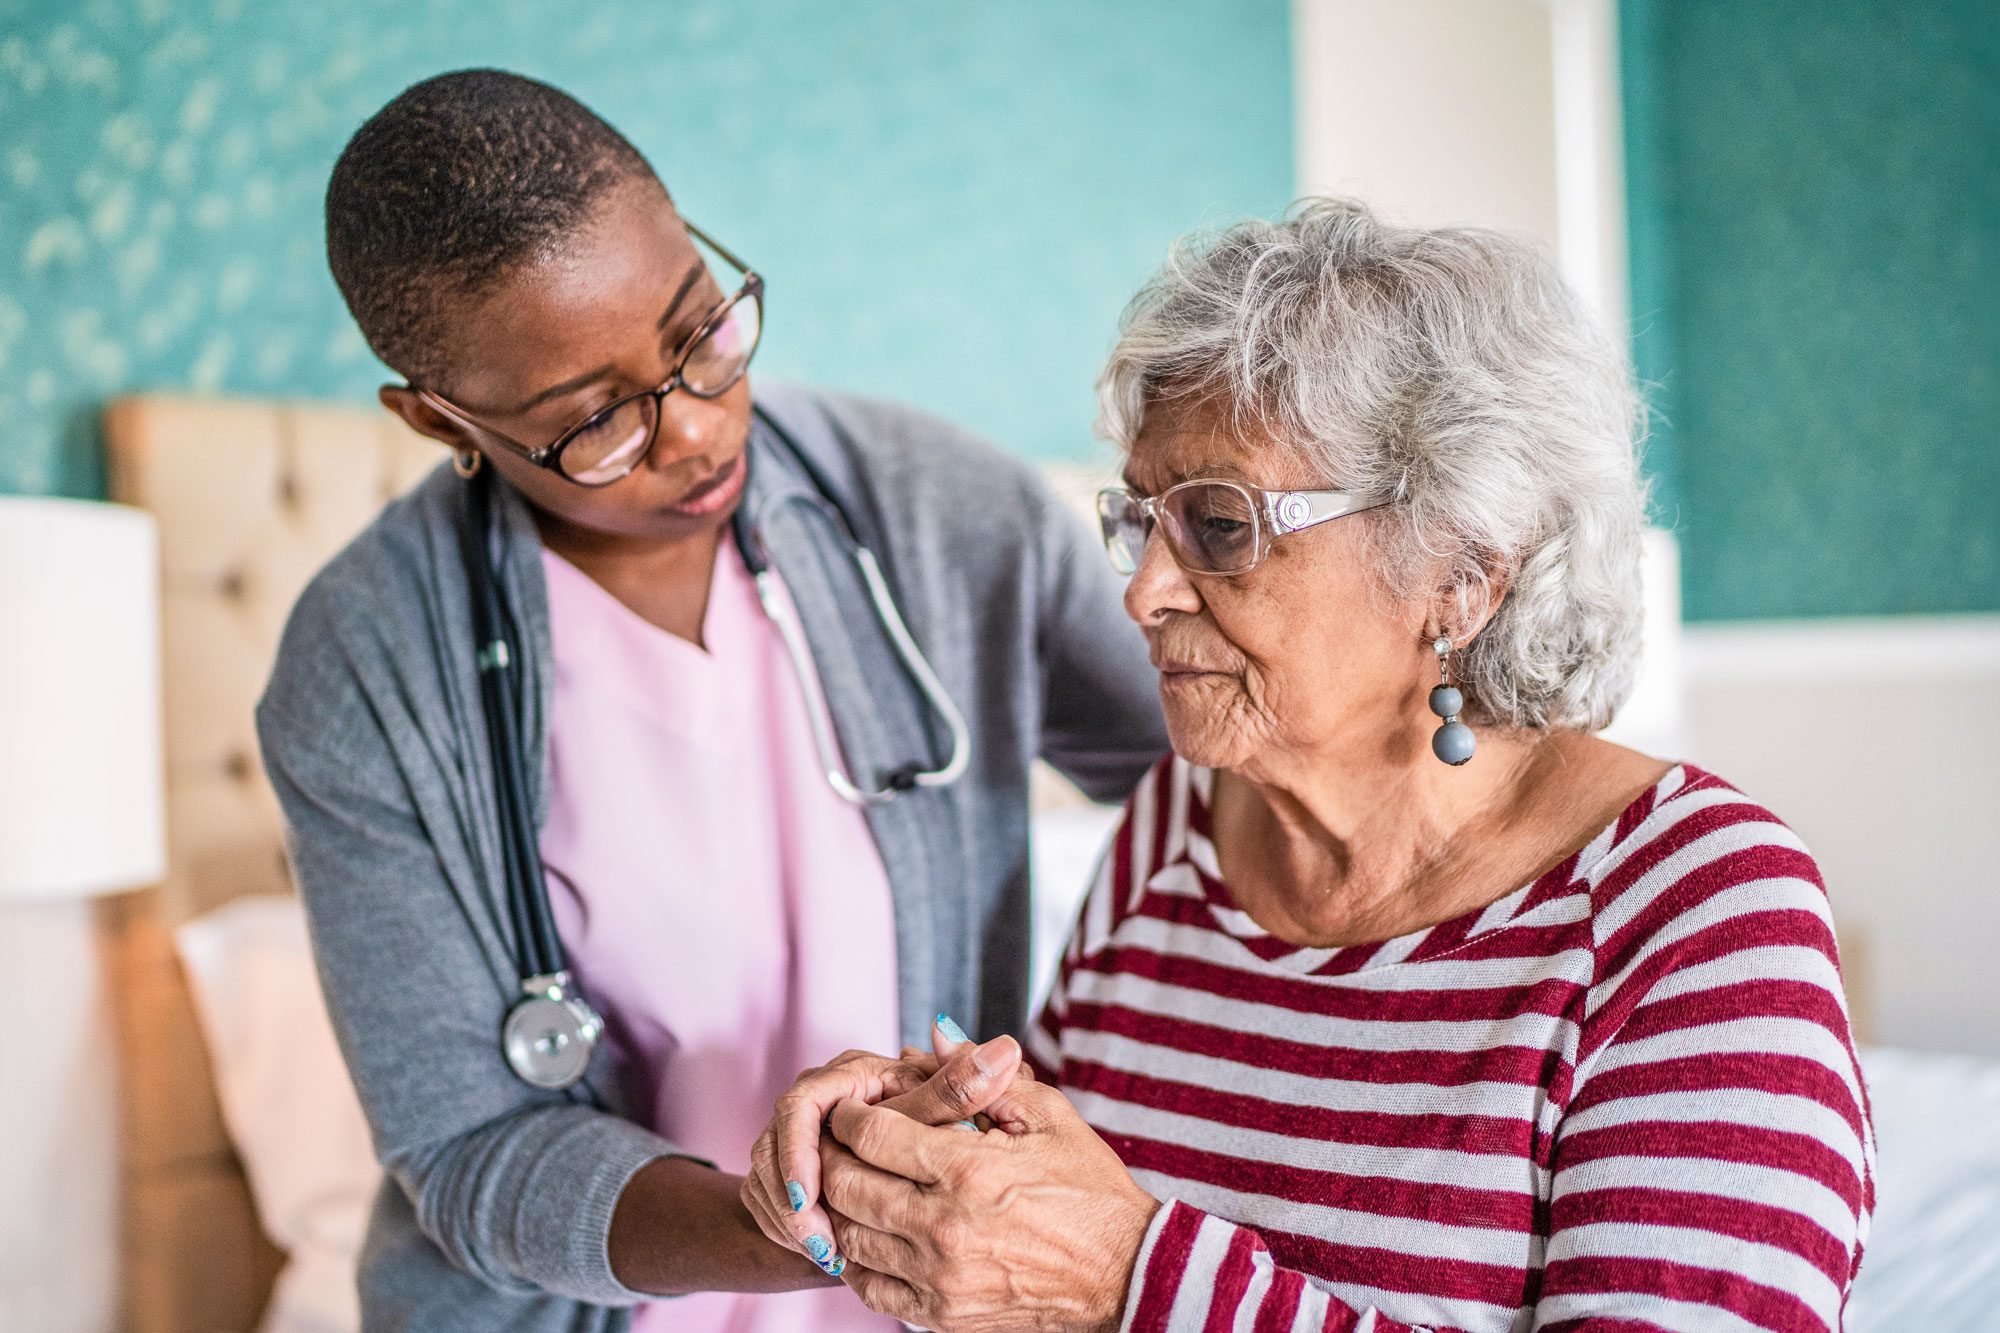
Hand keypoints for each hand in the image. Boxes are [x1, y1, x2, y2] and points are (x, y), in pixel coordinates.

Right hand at [741, 1018, 1024, 1274]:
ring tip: (828, 1255)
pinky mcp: (784, 1169)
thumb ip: (966, 1088)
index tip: (811, 1196)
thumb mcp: (950, 1113)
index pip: (801, 1104)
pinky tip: (823, 1255)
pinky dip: (789, 1230)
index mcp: (849, 1075)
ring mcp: (794, 1134)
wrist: (923, 1171)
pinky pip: (768, 1201)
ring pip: (767, 1178)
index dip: (799, 1152)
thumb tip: (1004, 1049)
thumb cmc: (940, 1130)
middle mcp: (816, 1099)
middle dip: (792, 1197)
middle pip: (774, 1145)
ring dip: (792, 1220)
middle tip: (821, 1242)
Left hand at [819, 1071, 1158, 1331]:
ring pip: (850, 1237)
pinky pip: (869, 1287)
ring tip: (847, 1182)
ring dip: (839, 1205)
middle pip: (848, 1184)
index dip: (852, 1114)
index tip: (853, 1106)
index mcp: (969, 1170)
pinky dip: (855, 1259)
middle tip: (834, 1139)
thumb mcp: (1049, 1118)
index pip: (873, 1134)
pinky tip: (867, 1234)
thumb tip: (937, 1034)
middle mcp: (944, 1227)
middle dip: (832, 1155)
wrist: (1124, 1276)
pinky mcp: (941, 1314)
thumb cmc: (1089, 1190)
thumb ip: (985, 1077)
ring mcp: (939, 1278)